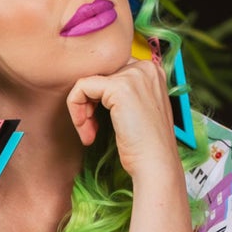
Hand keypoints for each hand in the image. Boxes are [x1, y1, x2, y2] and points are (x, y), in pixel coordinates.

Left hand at [66, 52, 182, 186]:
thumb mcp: (138, 110)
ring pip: (88, 81)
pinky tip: (87, 133)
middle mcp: (145, 67)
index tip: (98, 121)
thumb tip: (92, 89)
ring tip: (89, 133)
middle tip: (91, 129)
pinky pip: (81, 88)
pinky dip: (76, 111)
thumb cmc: (146, 145)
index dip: (99, 95)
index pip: (112, 70)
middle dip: (88, 101)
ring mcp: (133, 75)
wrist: (155, 164)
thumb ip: (123, 93)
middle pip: (99, 73)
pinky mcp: (119, 87)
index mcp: (152, 70)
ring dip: (81, 109)